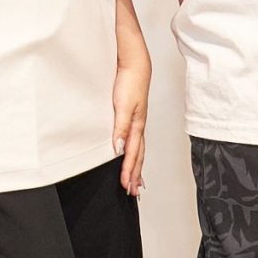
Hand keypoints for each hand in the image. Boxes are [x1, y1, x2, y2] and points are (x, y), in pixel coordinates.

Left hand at [112, 54, 149, 195]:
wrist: (135, 64)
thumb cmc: (130, 82)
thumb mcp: (123, 107)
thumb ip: (120, 128)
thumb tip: (119, 150)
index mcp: (136, 127)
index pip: (133, 155)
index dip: (129, 172)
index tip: (126, 188)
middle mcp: (138, 127)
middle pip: (139, 156)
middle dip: (136, 175)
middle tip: (133, 193)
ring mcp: (137, 122)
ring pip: (139, 150)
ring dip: (137, 167)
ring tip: (136, 182)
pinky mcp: (134, 116)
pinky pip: (136, 140)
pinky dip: (135, 152)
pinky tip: (131, 155)